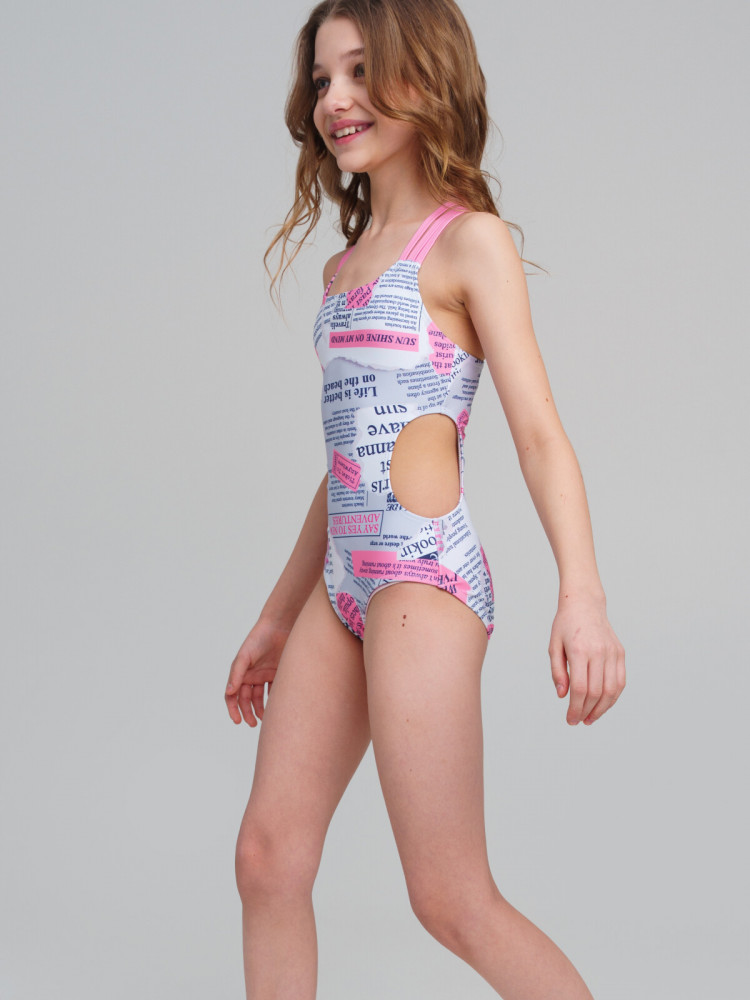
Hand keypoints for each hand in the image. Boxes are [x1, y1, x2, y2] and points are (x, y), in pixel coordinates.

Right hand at [225, 620, 291, 726]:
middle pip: (246, 700)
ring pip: (260, 698)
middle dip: (247, 713)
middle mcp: (251, 675)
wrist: (280, 626)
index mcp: (240, 672)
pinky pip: (274, 691)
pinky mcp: (277, 673)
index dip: (233, 709)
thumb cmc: (259, 639)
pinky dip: (274, 700)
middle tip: (252, 724)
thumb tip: (228, 692)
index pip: (232, 695)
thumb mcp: (245, 656)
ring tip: (264, 719)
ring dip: (260, 709)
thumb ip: (237, 673)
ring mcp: (264, 675)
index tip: (237, 721)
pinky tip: (277, 707)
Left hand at [548, 593, 625, 725]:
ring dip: (602, 709)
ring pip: (612, 690)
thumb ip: (558, 672)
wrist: (584, 603)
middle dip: (586, 711)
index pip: (581, 688)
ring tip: (590, 718)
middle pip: (596, 692)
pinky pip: (620, 681)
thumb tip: (563, 696)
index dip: (576, 708)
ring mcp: (612, 652)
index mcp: (580, 650)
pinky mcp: (620, 653)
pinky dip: (613, 696)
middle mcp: (599, 652)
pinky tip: (602, 705)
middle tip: (577, 721)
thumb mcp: (554, 646)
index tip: (570, 719)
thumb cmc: (565, 625)